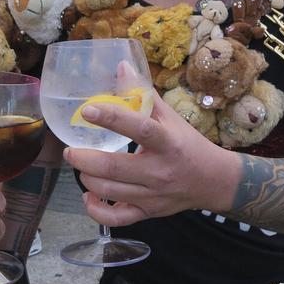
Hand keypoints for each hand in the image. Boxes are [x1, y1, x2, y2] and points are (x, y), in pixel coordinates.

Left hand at [62, 94, 238, 227]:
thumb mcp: (170, 117)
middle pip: (114, 168)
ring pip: (110, 191)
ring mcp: (153, 195)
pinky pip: (117, 218)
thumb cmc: (187, 144)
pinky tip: (88, 196)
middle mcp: (160, 171)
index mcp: (168, 142)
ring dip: (87, 178)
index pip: (139, 128)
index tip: (87, 110)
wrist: (213, 181)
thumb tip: (121, 65)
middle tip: (69, 150)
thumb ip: (143, 93)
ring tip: (80, 165)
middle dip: (83, 158)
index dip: (112, 118)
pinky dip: (97, 210)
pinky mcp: (149, 213)